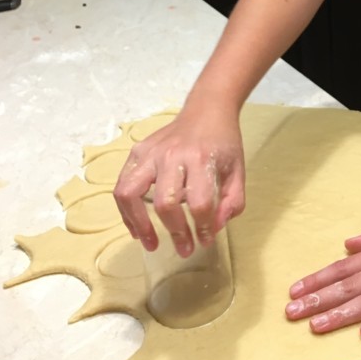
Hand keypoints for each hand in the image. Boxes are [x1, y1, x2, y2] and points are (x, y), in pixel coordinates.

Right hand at [113, 108, 244, 256]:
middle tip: (184, 249)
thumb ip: (233, 202)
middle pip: (166, 203)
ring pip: (132, 194)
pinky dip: (125, 210)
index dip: (203, 228)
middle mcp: (173, 155)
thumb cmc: (223, 142)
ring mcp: (151, 153)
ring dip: (138, 224)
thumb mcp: (238, 170)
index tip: (205, 241)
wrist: (208, 110)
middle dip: (176, 232)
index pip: (199, 203)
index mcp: (201, 160)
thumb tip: (214, 227)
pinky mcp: (138, 151)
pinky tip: (136, 226)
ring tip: (149, 243)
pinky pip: (122, 185)